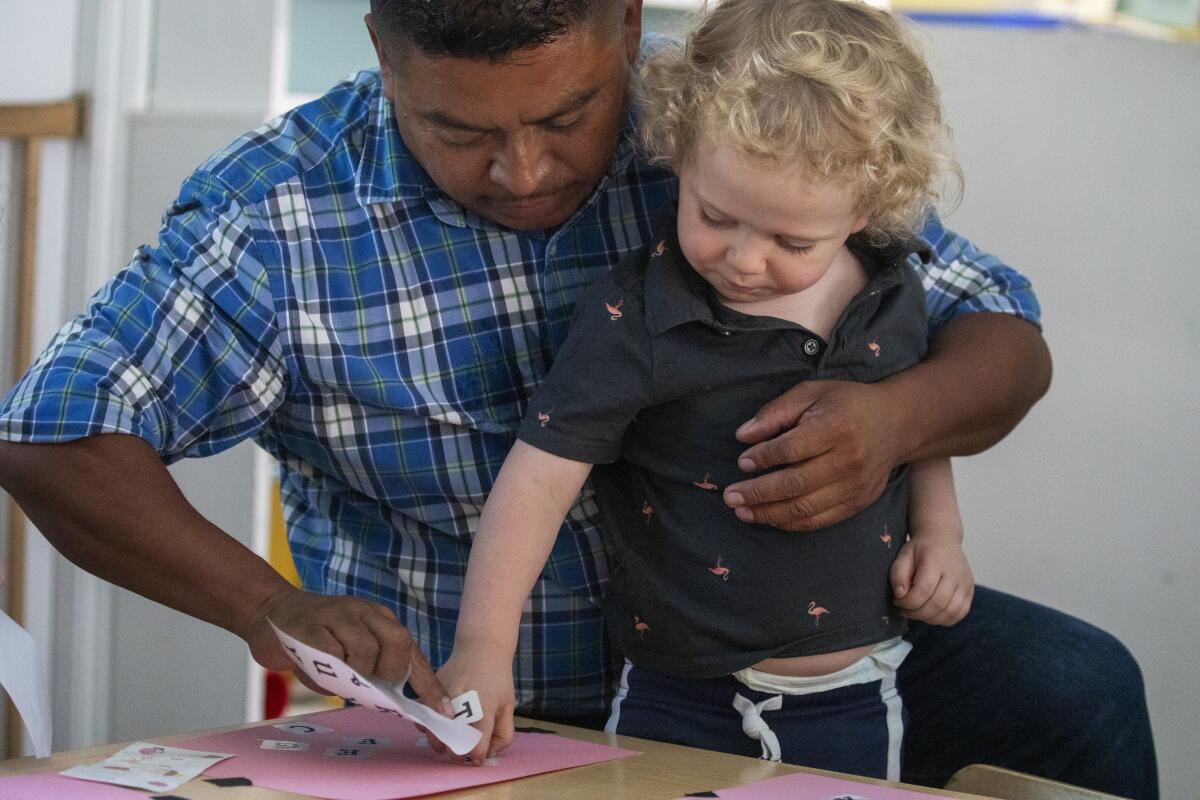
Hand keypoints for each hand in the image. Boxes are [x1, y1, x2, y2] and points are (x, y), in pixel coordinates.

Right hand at [244, 585, 450, 712]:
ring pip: (366, 648)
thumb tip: (391, 704)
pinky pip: (331, 649)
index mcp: (380, 620)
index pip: (412, 652)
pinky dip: (330, 668)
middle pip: (398, 641)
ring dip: (357, 673)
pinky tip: (318, 668)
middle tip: (372, 687)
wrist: (271, 612)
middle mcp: (364, 612)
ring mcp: (338, 613)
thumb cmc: (317, 642)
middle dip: (391, 673)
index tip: (443, 711)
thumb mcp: (349, 658)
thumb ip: (369, 675)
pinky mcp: (311, 624)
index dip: (429, 683)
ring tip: (339, 677)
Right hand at [432, 647, 515, 765]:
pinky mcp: (431, 689)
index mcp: (484, 705)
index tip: (476, 760)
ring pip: (433, 729)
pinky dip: (427, 726)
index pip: (477, 740)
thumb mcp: (508, 705)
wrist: (480, 647)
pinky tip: (436, 728)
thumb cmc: (497, 679)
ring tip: (446, 747)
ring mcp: (443, 694)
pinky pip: (423, 715)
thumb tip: (488, 754)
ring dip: (438, 743)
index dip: (477, 755)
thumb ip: (503, 733)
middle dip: (455, 753)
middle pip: (451, 738)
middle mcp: (461, 700)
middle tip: (460, 757)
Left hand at [723, 381, 902, 530]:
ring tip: (742, 511)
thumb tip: (742, 435)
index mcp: (836, 427)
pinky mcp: (857, 502)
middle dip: (758, 493)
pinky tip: (769, 518)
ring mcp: (855, 485)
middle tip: (730, 497)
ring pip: (805, 508)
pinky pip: (819, 520)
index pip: (792, 449)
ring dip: (769, 513)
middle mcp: (848, 460)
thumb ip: (776, 412)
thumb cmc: (847, 404)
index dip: (763, 458)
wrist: (897, 423)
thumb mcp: (811, 393)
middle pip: (795, 483)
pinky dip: (791, 523)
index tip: (741, 462)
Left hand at [890, 533, 973, 624]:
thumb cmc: (920, 549)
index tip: (897, 601)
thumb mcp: (903, 555)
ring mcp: (966, 583)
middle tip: (904, 609)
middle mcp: (955, 572)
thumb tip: (900, 595)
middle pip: (938, 604)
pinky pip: (960, 613)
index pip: (924, 589)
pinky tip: (931, 613)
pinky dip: (944, 619)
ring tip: (916, 612)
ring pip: (950, 612)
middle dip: (916, 613)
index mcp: (937, 560)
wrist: (942, 538)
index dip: (908, 602)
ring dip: (929, 618)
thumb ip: (898, 575)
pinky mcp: (970, 591)